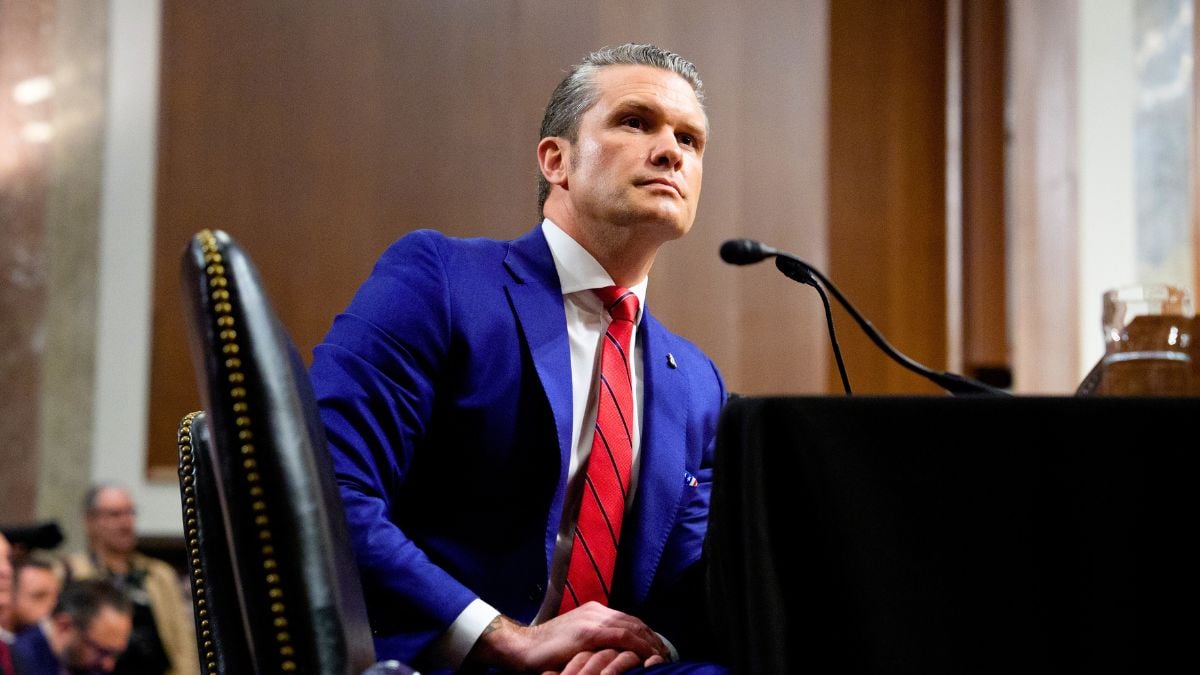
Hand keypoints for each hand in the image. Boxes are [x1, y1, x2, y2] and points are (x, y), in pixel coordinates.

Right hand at [464, 602, 668, 672]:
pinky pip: (622, 637)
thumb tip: (615, 655)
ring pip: (632, 627)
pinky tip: (647, 658)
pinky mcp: (588, 632)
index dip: (646, 635)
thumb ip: (595, 643)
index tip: (657, 650)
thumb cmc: (545, 651)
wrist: (521, 647)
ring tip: (661, 658)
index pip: (629, 621)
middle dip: (652, 639)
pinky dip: (638, 647)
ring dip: (650, 643)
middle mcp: (596, 611)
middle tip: (666, 656)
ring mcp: (592, 619)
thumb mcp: (576, 643)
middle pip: (634, 622)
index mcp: (594, 612)